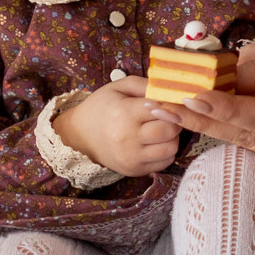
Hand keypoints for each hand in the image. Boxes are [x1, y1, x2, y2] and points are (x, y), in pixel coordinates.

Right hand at [51, 78, 183, 177]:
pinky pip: (165, 162)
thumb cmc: (102, 107)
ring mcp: (132, 157)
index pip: (162, 108)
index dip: (172, 104)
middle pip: (170, 130)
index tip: (171, 102)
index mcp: (124, 112)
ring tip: (162, 129)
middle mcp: (128, 137)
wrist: (80, 135)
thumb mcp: (119, 87)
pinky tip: (156, 143)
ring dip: (173, 137)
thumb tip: (171, 90)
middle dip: (175, 121)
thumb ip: (145, 85)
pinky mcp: (135, 170)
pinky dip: (166, 151)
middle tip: (168, 116)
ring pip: (171, 148)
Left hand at [178, 42, 254, 179]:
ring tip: (168, 103)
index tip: (191, 98)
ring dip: (210, 121)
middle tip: (158, 104)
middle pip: (246, 137)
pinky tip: (207, 108)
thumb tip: (227, 74)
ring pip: (247, 142)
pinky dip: (233, 124)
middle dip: (200, 119)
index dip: (226, 108)